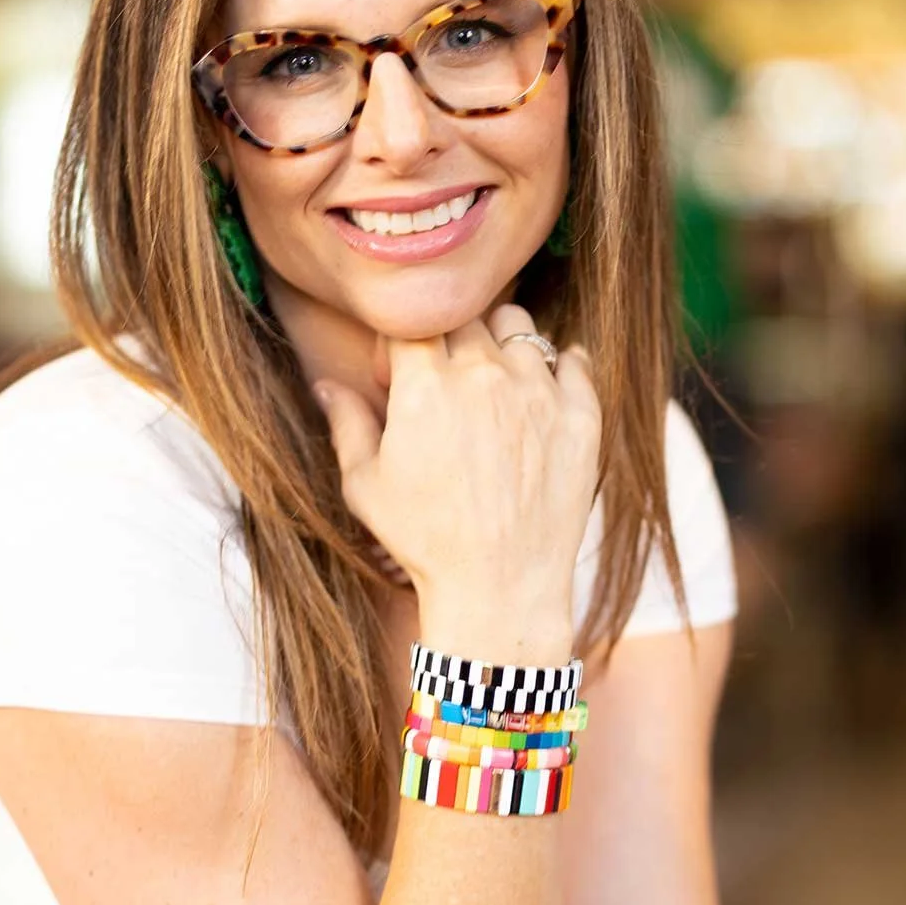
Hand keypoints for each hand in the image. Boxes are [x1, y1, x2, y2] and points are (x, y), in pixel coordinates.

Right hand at [312, 306, 599, 662]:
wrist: (499, 587)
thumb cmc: (424, 540)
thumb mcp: (365, 485)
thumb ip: (346, 423)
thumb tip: (325, 385)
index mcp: (425, 385)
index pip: (412, 321)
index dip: (400, 344)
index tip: (399, 378)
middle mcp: (485, 375)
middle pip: (466, 317)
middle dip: (448, 341)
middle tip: (443, 386)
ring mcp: (538, 392)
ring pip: (519, 328)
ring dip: (499, 344)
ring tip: (492, 387)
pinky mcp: (580, 415)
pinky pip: (574, 360)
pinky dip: (558, 367)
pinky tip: (538, 398)